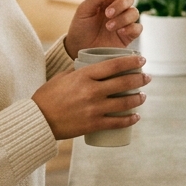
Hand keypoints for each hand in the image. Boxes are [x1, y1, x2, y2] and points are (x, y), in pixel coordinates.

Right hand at [32, 56, 150, 139]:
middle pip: (123, 83)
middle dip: (140, 79)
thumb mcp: (62, 77)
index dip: (132, 62)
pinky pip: (117, 122)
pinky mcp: (93, 124)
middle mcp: (91, 91)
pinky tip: (136, 116)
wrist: (38, 120)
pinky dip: (129, 120)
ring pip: (124, 103)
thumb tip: (92, 66)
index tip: (142, 60)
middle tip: (147, 78)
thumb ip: (78, 71)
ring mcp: (93, 109)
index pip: (114, 65)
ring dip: (138, 99)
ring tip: (143, 96)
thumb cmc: (47, 96)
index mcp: (84, 75)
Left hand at [65, 0, 140, 57]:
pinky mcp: (127, 36)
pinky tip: (120, 32)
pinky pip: (138, 28)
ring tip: (108, 27)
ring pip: (134, 12)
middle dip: (120, 4)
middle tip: (107, 14)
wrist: (78, 49)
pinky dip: (131, 28)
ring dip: (123, 18)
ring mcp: (124, 22)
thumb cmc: (80, 28)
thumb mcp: (84, 10)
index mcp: (107, 0)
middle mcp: (118, 9)